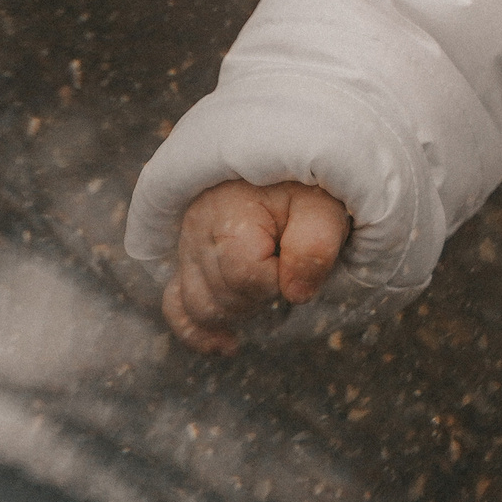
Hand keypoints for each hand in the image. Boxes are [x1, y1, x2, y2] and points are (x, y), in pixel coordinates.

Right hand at [161, 178, 350, 354]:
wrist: (289, 157)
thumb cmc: (308, 185)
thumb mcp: (325, 206)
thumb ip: (314, 246)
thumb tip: (294, 293)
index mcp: (228, 213)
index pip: (244, 276)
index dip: (278, 279)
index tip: (298, 255)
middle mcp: (196, 230)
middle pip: (221, 296)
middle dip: (262, 297)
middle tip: (289, 268)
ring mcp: (187, 247)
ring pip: (199, 306)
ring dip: (239, 311)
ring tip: (269, 290)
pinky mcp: (188, 260)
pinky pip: (177, 306)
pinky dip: (198, 330)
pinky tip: (226, 344)